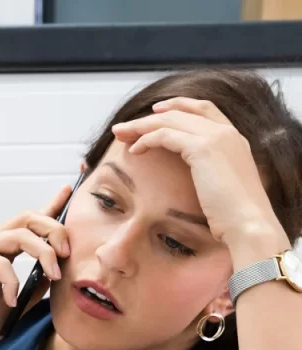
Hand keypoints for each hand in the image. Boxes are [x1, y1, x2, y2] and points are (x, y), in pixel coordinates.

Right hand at [0, 187, 71, 349]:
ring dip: (43, 253)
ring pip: (19, 234)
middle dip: (54, 230)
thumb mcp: (17, 304)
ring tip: (53, 275)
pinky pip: (0, 261)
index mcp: (0, 253)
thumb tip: (55, 272)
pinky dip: (12, 282)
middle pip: (27, 218)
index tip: (68, 192)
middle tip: (67, 253)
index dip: (50, 206)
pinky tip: (10, 300)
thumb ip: (34, 287)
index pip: (28, 224)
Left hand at [111, 98, 290, 255]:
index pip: (204, 108)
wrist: (248, 223)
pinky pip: (165, 135)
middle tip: (125, 126)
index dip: (178, 106)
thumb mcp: (224, 185)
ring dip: (141, 126)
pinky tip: (134, 151)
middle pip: (181, 112)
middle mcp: (227, 132)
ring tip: (120, 135)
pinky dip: (146, 140)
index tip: (156, 110)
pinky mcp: (202, 148)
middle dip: (150, 117)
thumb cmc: (235, 215)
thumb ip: (212, 171)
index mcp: (234, 138)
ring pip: (170, 120)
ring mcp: (216, 137)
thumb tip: (198, 177)